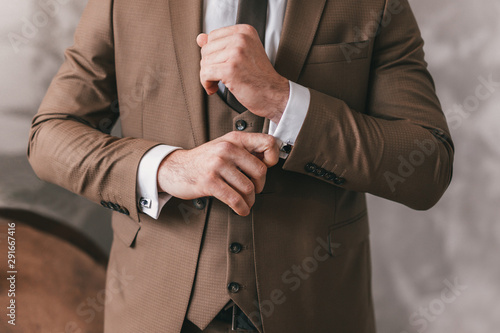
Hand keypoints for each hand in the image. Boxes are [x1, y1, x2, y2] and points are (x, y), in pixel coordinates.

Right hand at [157, 132, 278, 215]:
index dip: (273, 158)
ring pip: (248, 188)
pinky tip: (241, 210)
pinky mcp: (209, 181)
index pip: (268, 143)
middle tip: (254, 191)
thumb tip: (270, 160)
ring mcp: (217, 165)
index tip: (267, 167)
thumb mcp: (224, 146)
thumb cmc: (203, 160)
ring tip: (246, 203)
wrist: (174, 168)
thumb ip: (244, 150)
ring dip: (250, 201)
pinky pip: (234, 199)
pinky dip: (241, 208)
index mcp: (234, 138)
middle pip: (260, 171)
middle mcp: (227, 148)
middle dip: (260, 186)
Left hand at [197, 24, 289, 123]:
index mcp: (245, 31)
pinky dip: (206, 83)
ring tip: (218, 83)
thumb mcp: (243, 55)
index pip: (212, 37)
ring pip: (204, 62)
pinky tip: (214, 88)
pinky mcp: (231, 69)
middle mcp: (241, 39)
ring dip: (207, 76)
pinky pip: (205, 74)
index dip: (213, 54)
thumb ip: (221, 44)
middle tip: (218, 77)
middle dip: (209, 66)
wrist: (274, 94)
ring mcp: (236, 53)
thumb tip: (199, 38)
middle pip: (206, 49)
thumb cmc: (259, 77)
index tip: (220, 65)